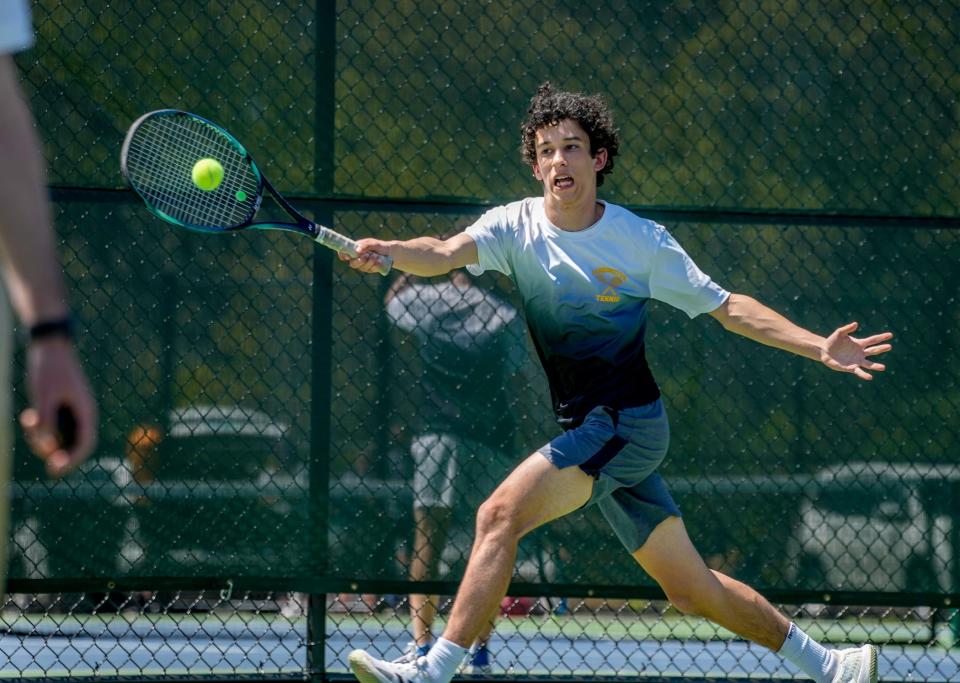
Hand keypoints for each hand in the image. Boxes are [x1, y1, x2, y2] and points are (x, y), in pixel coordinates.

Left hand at [20, 338, 97, 476]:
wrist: (49, 346)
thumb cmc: (50, 370)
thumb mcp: (44, 396)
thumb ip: (46, 421)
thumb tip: (47, 445)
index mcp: (86, 411)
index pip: (85, 443)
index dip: (72, 460)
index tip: (54, 470)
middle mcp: (82, 414)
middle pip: (73, 444)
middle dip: (54, 451)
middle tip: (36, 448)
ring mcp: (71, 411)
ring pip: (60, 436)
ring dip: (42, 437)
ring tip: (27, 419)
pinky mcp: (61, 408)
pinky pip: (52, 426)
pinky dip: (39, 427)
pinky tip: (27, 415)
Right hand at [339, 238, 391, 273]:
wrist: (390, 252)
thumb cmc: (378, 246)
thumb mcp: (372, 243)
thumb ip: (365, 245)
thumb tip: (357, 251)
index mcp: (354, 250)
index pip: (343, 254)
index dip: (342, 255)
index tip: (347, 256)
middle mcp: (357, 259)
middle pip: (352, 264)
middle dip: (360, 261)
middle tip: (367, 256)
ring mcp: (363, 265)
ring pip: (362, 268)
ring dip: (370, 262)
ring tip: (376, 256)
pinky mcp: (370, 270)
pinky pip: (370, 270)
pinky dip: (375, 265)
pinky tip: (379, 261)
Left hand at [820, 321, 892, 380]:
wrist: (824, 351)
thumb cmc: (833, 341)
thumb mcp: (840, 333)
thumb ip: (847, 328)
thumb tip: (856, 323)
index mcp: (860, 343)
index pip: (873, 340)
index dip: (881, 337)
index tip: (890, 335)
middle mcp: (861, 353)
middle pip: (873, 351)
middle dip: (881, 349)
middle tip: (889, 346)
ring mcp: (857, 361)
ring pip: (869, 364)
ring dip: (875, 366)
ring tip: (883, 367)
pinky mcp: (851, 368)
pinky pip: (859, 371)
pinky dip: (864, 374)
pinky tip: (870, 377)